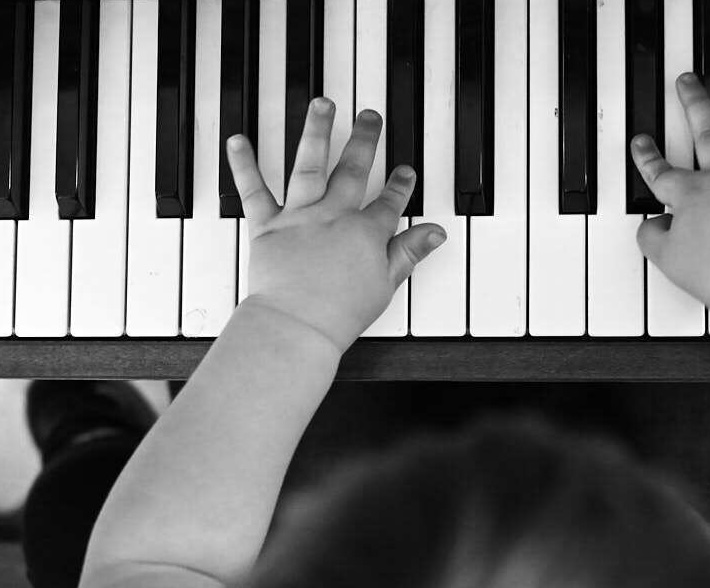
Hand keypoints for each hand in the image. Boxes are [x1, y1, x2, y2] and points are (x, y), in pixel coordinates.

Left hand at [226, 98, 446, 351]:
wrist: (297, 324)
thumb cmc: (339, 312)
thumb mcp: (386, 284)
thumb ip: (409, 252)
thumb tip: (435, 233)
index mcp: (365, 232)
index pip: (389, 202)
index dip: (399, 185)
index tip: (404, 171)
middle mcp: (333, 215)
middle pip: (352, 170)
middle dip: (364, 140)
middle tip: (370, 117)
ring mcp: (299, 217)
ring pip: (309, 164)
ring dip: (316, 131)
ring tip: (322, 104)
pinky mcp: (267, 226)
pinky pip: (253, 190)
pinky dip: (243, 165)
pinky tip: (238, 140)